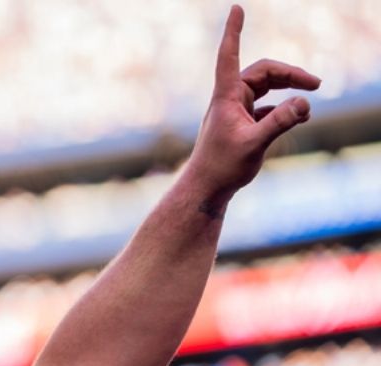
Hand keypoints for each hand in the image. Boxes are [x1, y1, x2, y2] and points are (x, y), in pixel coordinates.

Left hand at [183, 5, 320, 212]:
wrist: (207, 188)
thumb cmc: (222, 166)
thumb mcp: (254, 144)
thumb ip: (280, 123)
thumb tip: (304, 104)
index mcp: (226, 97)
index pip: (229, 56)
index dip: (233, 31)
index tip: (237, 8)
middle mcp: (230, 99)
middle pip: (263, 73)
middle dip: (290, 74)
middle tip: (316, 85)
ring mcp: (236, 110)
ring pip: (266, 88)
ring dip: (289, 88)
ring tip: (311, 98)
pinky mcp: (243, 123)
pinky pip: (267, 106)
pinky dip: (284, 107)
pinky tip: (300, 116)